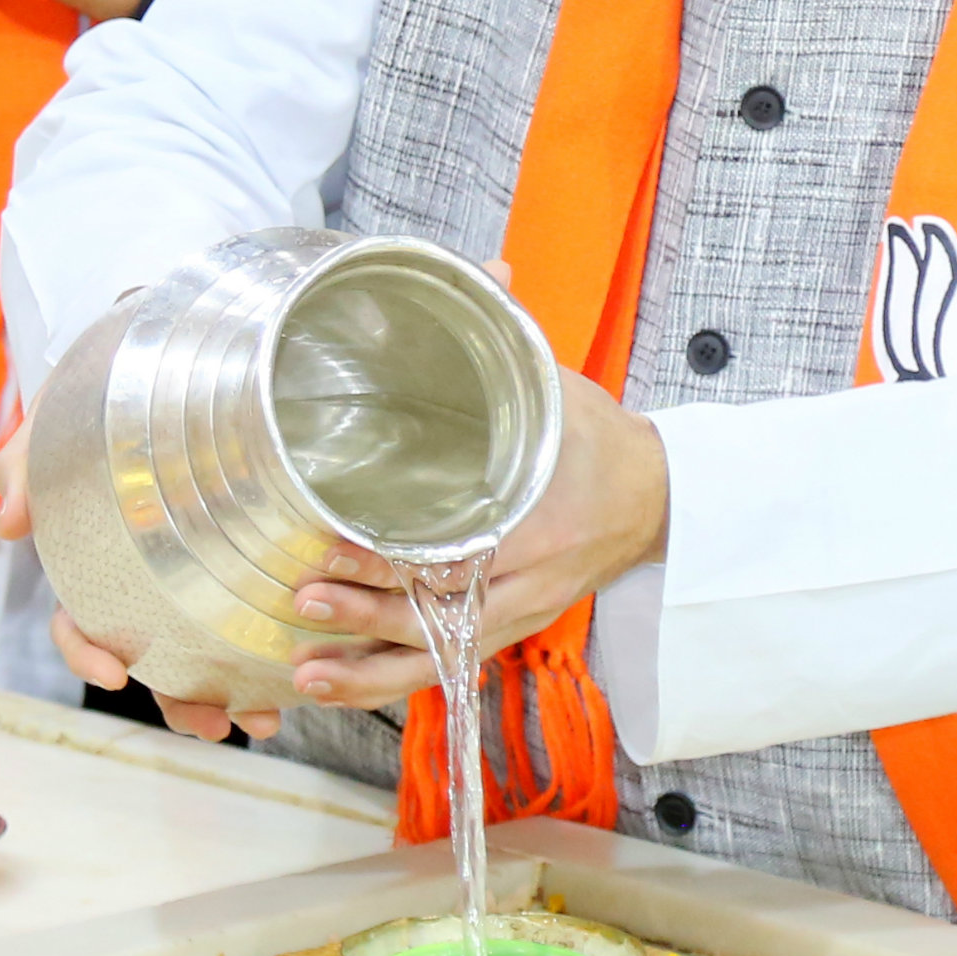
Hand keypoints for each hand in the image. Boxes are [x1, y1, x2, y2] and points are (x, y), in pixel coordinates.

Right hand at [0, 316, 272, 744]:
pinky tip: (307, 666)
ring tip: (266, 719)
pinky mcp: (244, 556)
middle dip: (179, 700)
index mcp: (94, 558)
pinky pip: (258, 611)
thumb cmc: (100, 390)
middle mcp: (144, 578)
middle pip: (153, 656)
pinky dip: (275, 646)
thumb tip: (6, 526)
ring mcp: (192, 574)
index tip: (116, 672)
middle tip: (215, 724)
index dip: (88, 653)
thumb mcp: (56, 418)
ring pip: (206, 650)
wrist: (164, 347)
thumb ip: (28, 464)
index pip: (77, 621)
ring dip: (232, 693)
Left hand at [274, 371, 667, 712]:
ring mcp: (514, 615)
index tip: (338, 543)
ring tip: (303, 670)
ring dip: (367, 671)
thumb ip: (514, 337)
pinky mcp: (500, 632)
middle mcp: (527, 582)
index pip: (464, 552)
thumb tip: (487, 270)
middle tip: (306, 598)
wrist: (653, 501)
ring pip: (436, 659)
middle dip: (370, 616)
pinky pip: (439, 667)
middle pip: (442, 617)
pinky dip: (386, 681)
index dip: (399, 557)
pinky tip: (332, 684)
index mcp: (540, 522)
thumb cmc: (599, 442)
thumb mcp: (561, 387)